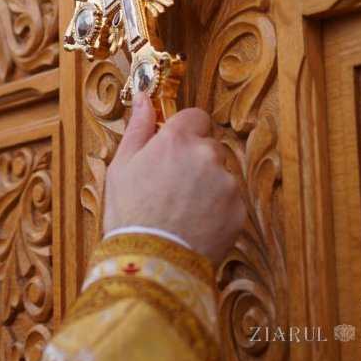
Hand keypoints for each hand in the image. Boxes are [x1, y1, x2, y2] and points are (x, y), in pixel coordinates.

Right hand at [102, 101, 245, 264]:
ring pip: (221, 175)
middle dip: (196, 160)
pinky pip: (230, 201)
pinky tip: (195, 223)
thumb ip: (139, 128)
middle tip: (173, 185)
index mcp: (177, 140)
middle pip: (209, 146)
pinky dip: (217, 210)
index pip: (195, 116)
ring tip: (182, 209)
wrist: (151, 260)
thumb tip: (145, 100)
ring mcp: (226, 183)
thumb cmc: (130, 213)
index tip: (175, 147)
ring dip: (208, 185)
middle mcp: (206, 155)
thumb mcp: (121, 166)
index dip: (185, 131)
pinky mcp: (238, 210)